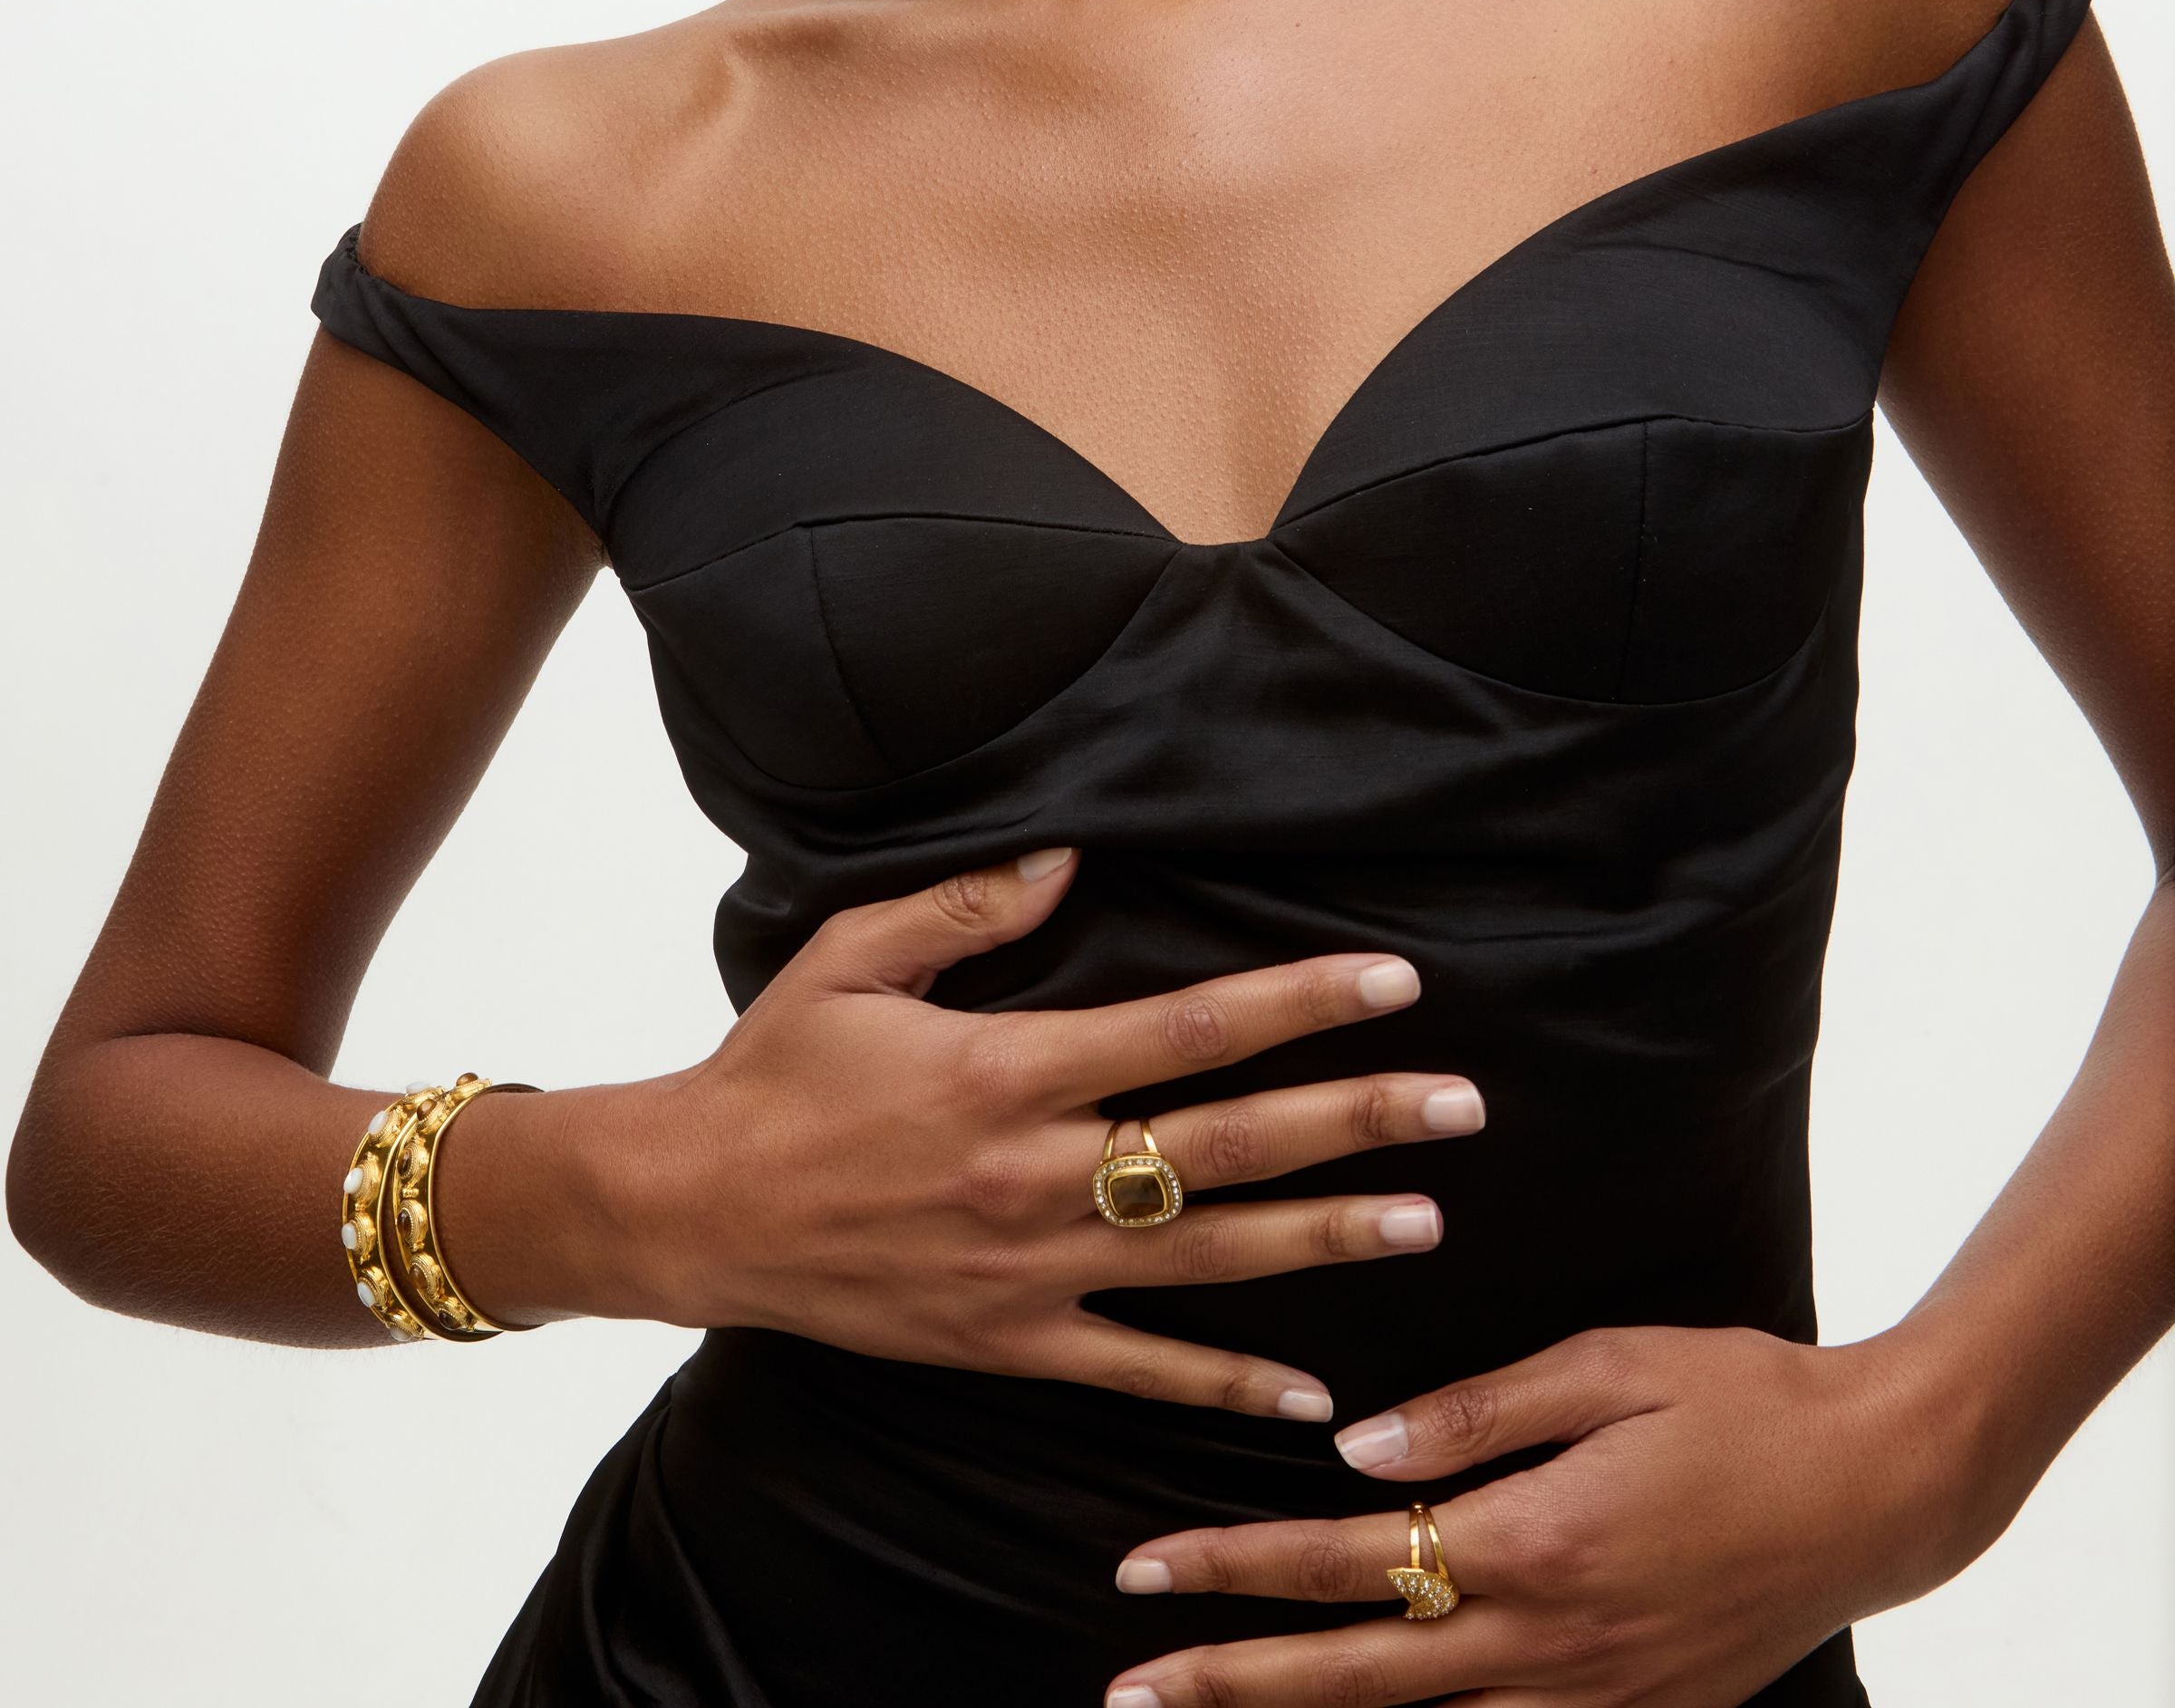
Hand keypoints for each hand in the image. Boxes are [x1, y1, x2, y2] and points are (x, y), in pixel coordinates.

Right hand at [603, 848, 1485, 1419]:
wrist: (688, 1209)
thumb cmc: (773, 1070)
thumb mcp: (853, 956)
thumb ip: (968, 907)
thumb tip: (1069, 857)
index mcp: (1010, 1069)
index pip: (1188, 1030)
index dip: (1297, 1003)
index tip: (1389, 983)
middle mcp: (1036, 1173)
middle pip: (1227, 1145)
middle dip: (1355, 1120)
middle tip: (1461, 1104)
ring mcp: (1028, 1271)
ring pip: (1206, 1259)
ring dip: (1323, 1239)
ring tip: (1424, 1220)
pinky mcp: (1006, 1343)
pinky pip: (1135, 1372)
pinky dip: (1225, 1384)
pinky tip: (1310, 1390)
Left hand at [1107, 1321, 1980, 1703]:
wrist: (1882, 1487)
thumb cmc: (1746, 1398)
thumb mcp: (1611, 1365)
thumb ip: (1479, 1411)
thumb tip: (1359, 1448)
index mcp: (1535, 1539)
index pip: (1349, 1563)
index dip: (1237, 1571)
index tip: (1145, 1573)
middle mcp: (1554, 1640)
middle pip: (1361, 1677)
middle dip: (1235, 1683)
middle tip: (1131, 1691)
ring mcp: (1599, 1696)